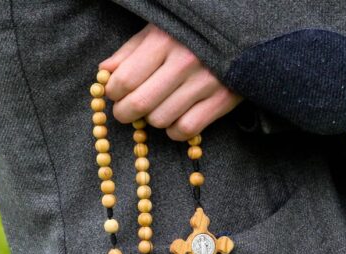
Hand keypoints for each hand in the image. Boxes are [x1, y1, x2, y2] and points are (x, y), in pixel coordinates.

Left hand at [99, 23, 242, 140]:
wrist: (240, 35)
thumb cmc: (190, 34)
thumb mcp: (158, 30)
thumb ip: (129, 51)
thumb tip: (104, 72)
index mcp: (164, 41)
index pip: (125, 80)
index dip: (113, 93)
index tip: (115, 93)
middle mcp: (184, 63)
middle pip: (140, 104)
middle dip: (126, 112)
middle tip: (126, 111)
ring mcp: (205, 83)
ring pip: (161, 120)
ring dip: (152, 119)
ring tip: (156, 109)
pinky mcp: (222, 100)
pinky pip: (187, 129)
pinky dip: (174, 131)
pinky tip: (174, 119)